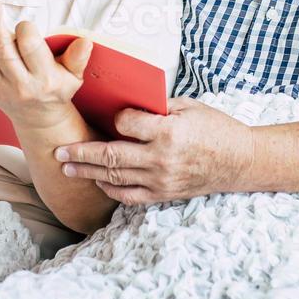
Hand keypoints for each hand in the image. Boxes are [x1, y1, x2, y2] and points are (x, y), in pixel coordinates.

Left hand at [0, 0, 92, 131]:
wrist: (39, 120)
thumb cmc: (57, 90)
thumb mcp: (73, 76)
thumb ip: (77, 58)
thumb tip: (84, 42)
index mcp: (43, 79)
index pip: (29, 47)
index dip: (25, 29)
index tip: (23, 22)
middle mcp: (19, 84)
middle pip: (1, 48)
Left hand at [54, 98, 255, 204]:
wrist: (240, 161)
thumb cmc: (215, 128)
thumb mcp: (189, 106)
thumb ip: (156, 106)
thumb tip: (125, 102)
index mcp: (167, 131)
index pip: (125, 124)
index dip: (114, 118)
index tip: (109, 114)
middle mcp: (161, 159)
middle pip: (110, 156)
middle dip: (80, 153)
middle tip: (58, 150)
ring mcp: (161, 180)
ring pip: (115, 178)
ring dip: (87, 173)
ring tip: (67, 166)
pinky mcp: (164, 194)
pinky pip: (129, 196)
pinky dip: (110, 189)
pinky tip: (97, 182)